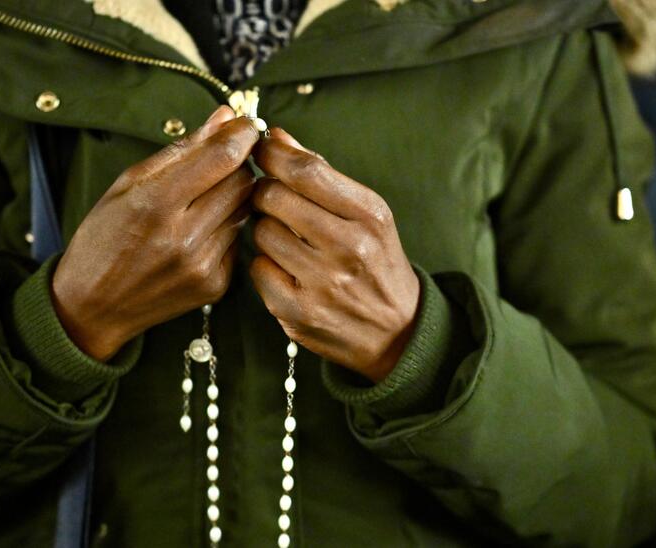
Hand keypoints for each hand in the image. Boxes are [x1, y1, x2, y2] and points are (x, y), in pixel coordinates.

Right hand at [52, 106, 259, 359]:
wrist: (93, 307)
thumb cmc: (104, 238)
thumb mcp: (127, 184)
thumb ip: (181, 150)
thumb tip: (223, 118)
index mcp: (155, 204)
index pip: (222, 157)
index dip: (242, 134)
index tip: (247, 125)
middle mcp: (183, 237)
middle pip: (242, 181)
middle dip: (237, 164)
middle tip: (220, 161)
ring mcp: (203, 264)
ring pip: (244, 210)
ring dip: (232, 197)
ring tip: (201, 200)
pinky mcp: (216, 285)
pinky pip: (237, 240)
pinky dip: (225, 228)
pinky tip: (198, 233)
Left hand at [250, 129, 420, 382]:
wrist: (397, 331)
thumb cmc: (376, 262)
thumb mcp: (366, 213)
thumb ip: (321, 173)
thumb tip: (277, 137)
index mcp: (369, 215)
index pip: (306, 170)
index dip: (273, 154)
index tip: (260, 149)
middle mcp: (348, 248)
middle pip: (274, 197)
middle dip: (264, 192)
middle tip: (272, 199)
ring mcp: (322, 283)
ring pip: (261, 233)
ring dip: (265, 229)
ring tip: (285, 238)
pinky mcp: (298, 312)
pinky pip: (257, 268)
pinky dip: (265, 264)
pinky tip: (284, 268)